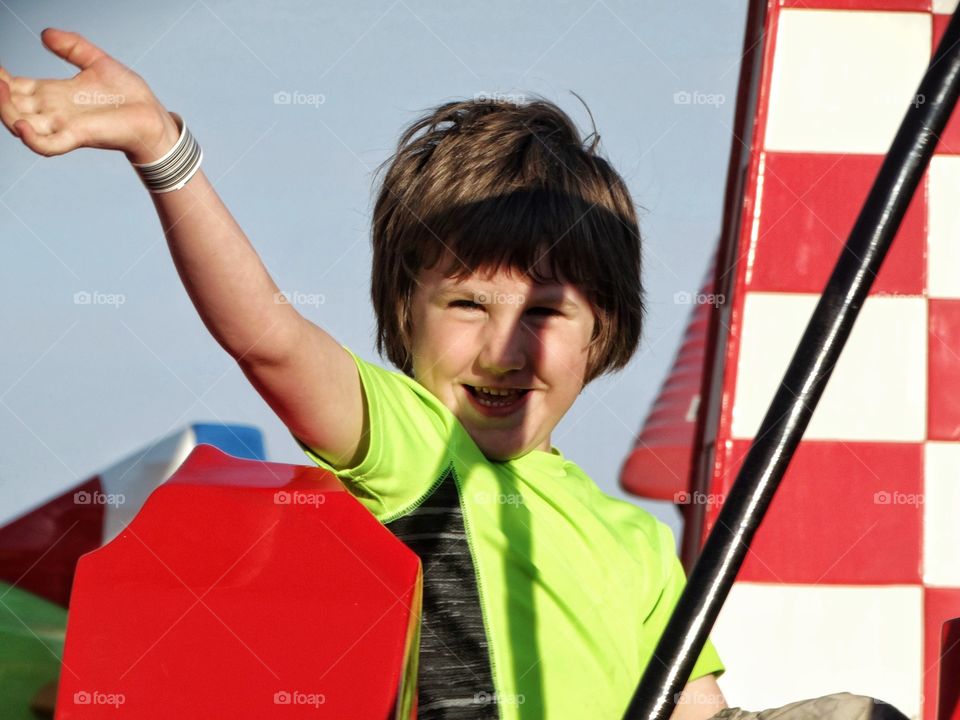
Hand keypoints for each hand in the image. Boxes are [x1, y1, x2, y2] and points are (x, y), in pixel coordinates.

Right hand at [0, 28, 178, 161]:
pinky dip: (32, 138)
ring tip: (0, 90)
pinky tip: (21, 125)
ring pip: (21, 123)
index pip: (16, 88)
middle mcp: (53, 111)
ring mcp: (64, 125)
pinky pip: (48, 145)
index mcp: (53, 93)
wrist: (153, 116)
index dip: (1, 79)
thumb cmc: (129, 95)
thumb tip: (45, 33)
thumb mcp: (97, 62)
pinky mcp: (79, 136)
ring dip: (5, 110)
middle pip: (12, 105)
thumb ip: (72, 47)